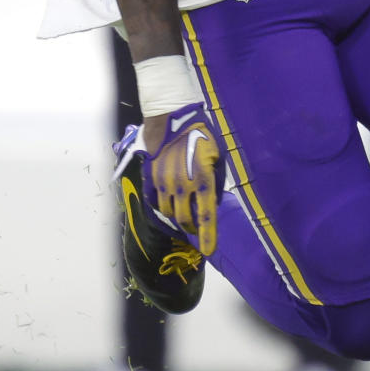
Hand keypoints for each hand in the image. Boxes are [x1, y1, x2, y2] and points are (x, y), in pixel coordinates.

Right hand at [140, 102, 223, 256]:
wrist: (172, 118)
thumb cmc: (202, 135)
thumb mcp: (218, 156)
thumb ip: (216, 181)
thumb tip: (213, 200)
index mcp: (202, 180)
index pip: (206, 216)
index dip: (207, 237)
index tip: (209, 252)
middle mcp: (181, 186)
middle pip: (184, 220)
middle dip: (192, 228)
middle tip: (197, 227)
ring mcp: (164, 183)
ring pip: (168, 212)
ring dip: (177, 216)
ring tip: (184, 211)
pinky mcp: (151, 178)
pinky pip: (155, 201)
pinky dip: (163, 206)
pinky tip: (170, 201)